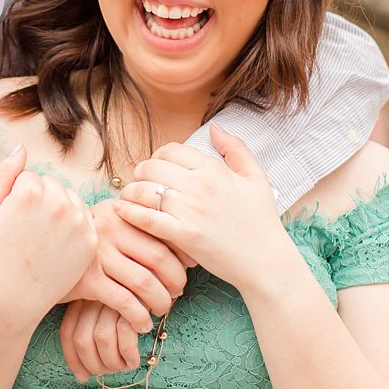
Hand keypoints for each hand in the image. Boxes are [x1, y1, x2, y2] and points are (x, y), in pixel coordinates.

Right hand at [0, 146, 96, 331]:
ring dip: (58, 212)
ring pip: (69, 199)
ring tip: (40, 239)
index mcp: (31, 190)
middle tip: (25, 233)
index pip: (29, 177)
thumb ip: (3, 172)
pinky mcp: (90, 240)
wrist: (12, 298)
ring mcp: (78, 222)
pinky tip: (55, 246)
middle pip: (52, 185)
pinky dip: (71, 228)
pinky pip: (82, 218)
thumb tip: (21, 146)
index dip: (16, 199)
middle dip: (40, 202)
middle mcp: (59, 202)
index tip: (11, 222)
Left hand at [59, 300, 141, 381]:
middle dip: (95, 365)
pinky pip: (125, 334)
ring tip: (124, 366)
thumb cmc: (134, 301)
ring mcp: (113, 296)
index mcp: (82, 296)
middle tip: (110, 371)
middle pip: (82, 340)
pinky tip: (134, 360)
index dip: (73, 359)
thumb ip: (92, 332)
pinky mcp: (134, 299)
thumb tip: (81, 375)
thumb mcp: (107, 310)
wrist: (159, 276)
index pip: (68, 332)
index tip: (82, 377)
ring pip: (102, 339)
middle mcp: (93, 295)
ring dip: (113, 362)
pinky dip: (128, 354)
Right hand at [60, 199, 192, 334]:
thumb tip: (187, 248)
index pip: (163, 230)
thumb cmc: (86, 245)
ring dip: (161, 301)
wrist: (37, 257)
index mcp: (120, 210)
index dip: (182, 252)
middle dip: (176, 280)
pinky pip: (126, 302)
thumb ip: (140, 227)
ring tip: (162, 309)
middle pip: (159, 257)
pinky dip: (139, 316)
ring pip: (145, 282)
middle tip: (178, 293)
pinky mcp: (88, 280)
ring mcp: (98, 254)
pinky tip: (142, 324)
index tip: (190, 267)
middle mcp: (109, 228)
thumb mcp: (108, 224)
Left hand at [116, 124, 296, 292]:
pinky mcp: (183, 235)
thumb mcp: (256, 177)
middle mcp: (200, 185)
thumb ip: (235, 148)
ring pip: (144, 190)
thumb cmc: (261, 221)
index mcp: (214, 169)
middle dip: (140, 172)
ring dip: (131, 192)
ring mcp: (190, 210)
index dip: (157, 156)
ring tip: (129, 197)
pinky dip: (130, 212)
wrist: (265, 261)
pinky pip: (146, 218)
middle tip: (139, 182)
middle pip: (152, 167)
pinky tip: (122, 211)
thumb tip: (214, 126)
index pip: (170, 150)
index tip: (155, 168)